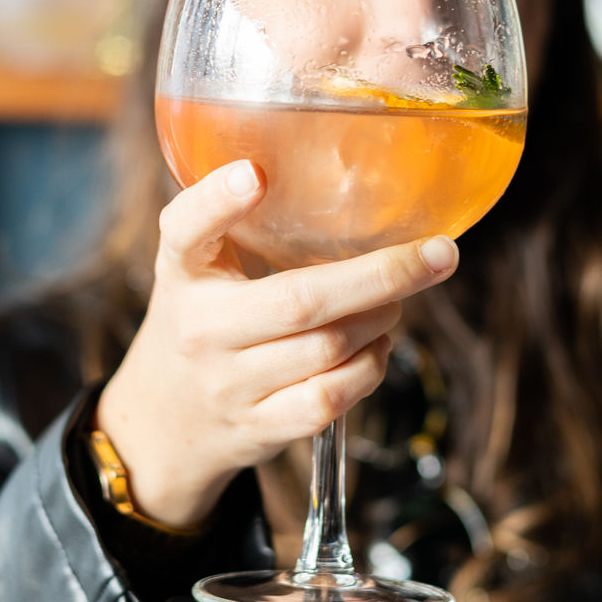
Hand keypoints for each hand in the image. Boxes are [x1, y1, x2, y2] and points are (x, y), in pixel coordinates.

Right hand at [95, 159, 459, 529]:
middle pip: (298, 302)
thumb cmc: (201, 323)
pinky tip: (376, 347)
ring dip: (380, 320)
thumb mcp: (198, 269)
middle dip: (380, 275)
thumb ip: (240, 226)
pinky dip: (369, 369)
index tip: (255, 174)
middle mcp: (200, 329)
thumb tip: (344, 179)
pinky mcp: (258, 428)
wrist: (163, 423)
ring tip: (395, 300)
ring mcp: (229, 385)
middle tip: (438, 253)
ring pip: (327, 349)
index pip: (184, 231)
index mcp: (183, 274)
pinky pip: (330, 399)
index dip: (217, 201)